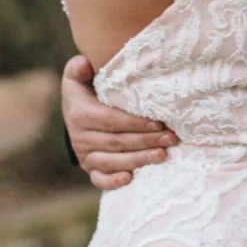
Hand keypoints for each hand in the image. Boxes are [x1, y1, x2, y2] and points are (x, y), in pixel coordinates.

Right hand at [62, 55, 177, 189]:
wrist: (75, 111)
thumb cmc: (85, 89)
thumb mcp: (77, 75)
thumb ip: (79, 68)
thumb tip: (85, 64)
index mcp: (80, 114)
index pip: (110, 120)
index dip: (135, 124)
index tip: (158, 123)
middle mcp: (80, 138)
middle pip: (116, 142)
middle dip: (145, 142)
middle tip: (170, 139)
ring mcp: (85, 155)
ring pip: (112, 162)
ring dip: (139, 160)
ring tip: (162, 155)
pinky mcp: (90, 168)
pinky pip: (99, 180)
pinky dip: (113, 182)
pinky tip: (130, 179)